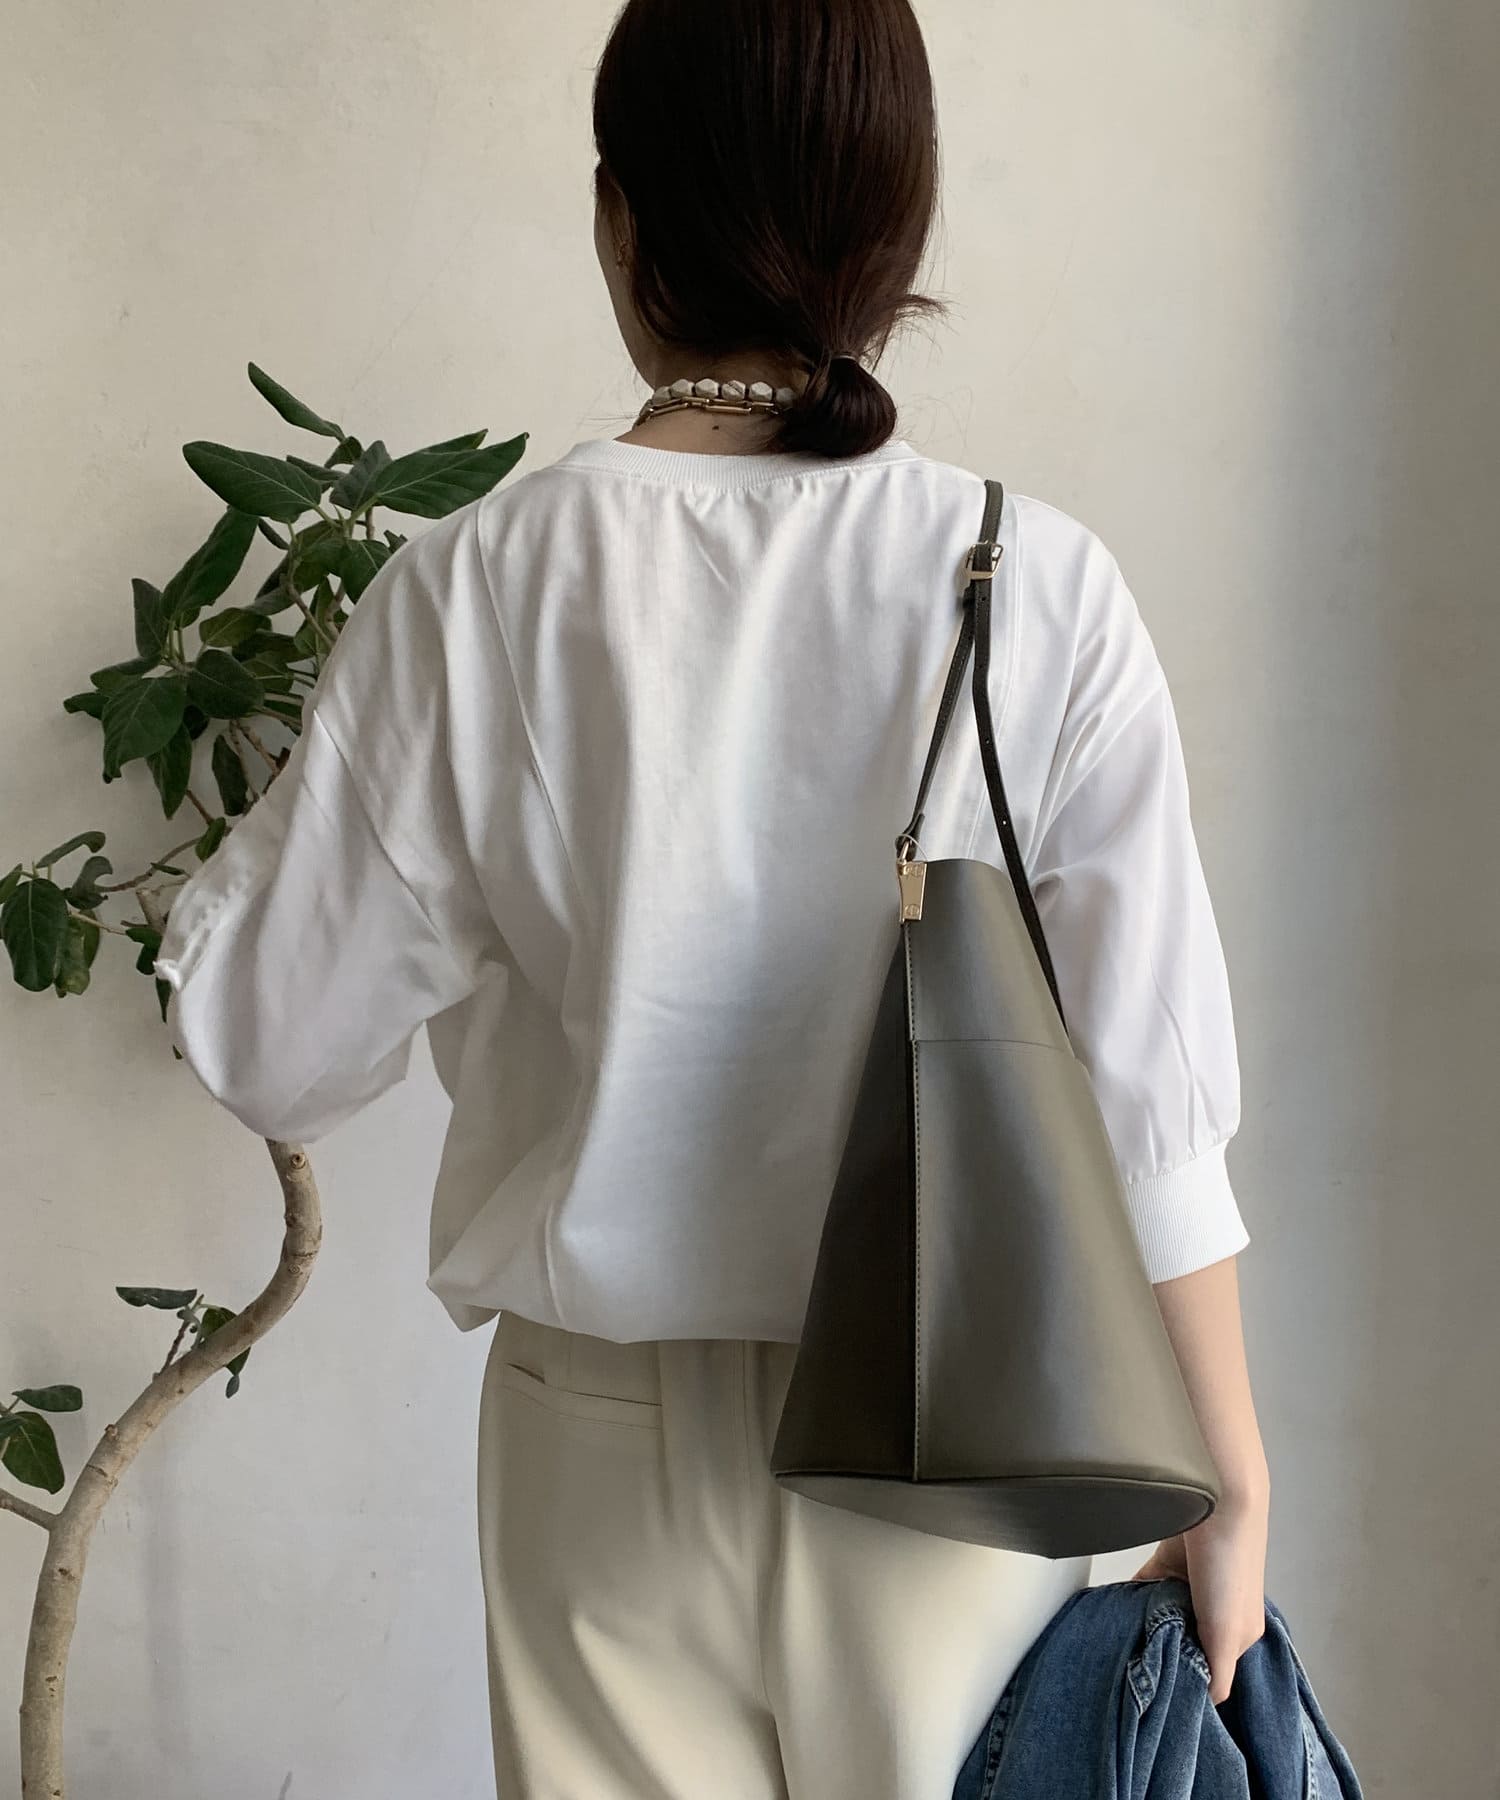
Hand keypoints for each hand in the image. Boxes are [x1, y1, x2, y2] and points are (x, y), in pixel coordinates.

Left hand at [1130, 1480, 1269, 1705]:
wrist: (1215, 1499)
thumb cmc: (1229, 1569)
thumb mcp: (1229, 1632)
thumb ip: (1218, 1671)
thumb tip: (1208, 1703)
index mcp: (1241, 1631)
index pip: (1213, 1667)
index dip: (1188, 1679)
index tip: (1160, 1691)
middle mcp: (1218, 1608)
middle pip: (1186, 1638)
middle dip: (1162, 1649)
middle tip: (1132, 1666)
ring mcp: (1193, 1582)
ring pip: (1164, 1612)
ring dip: (1146, 1622)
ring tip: (1120, 1640)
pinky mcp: (1170, 1558)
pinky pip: (1148, 1585)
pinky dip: (1134, 1596)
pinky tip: (1113, 1610)